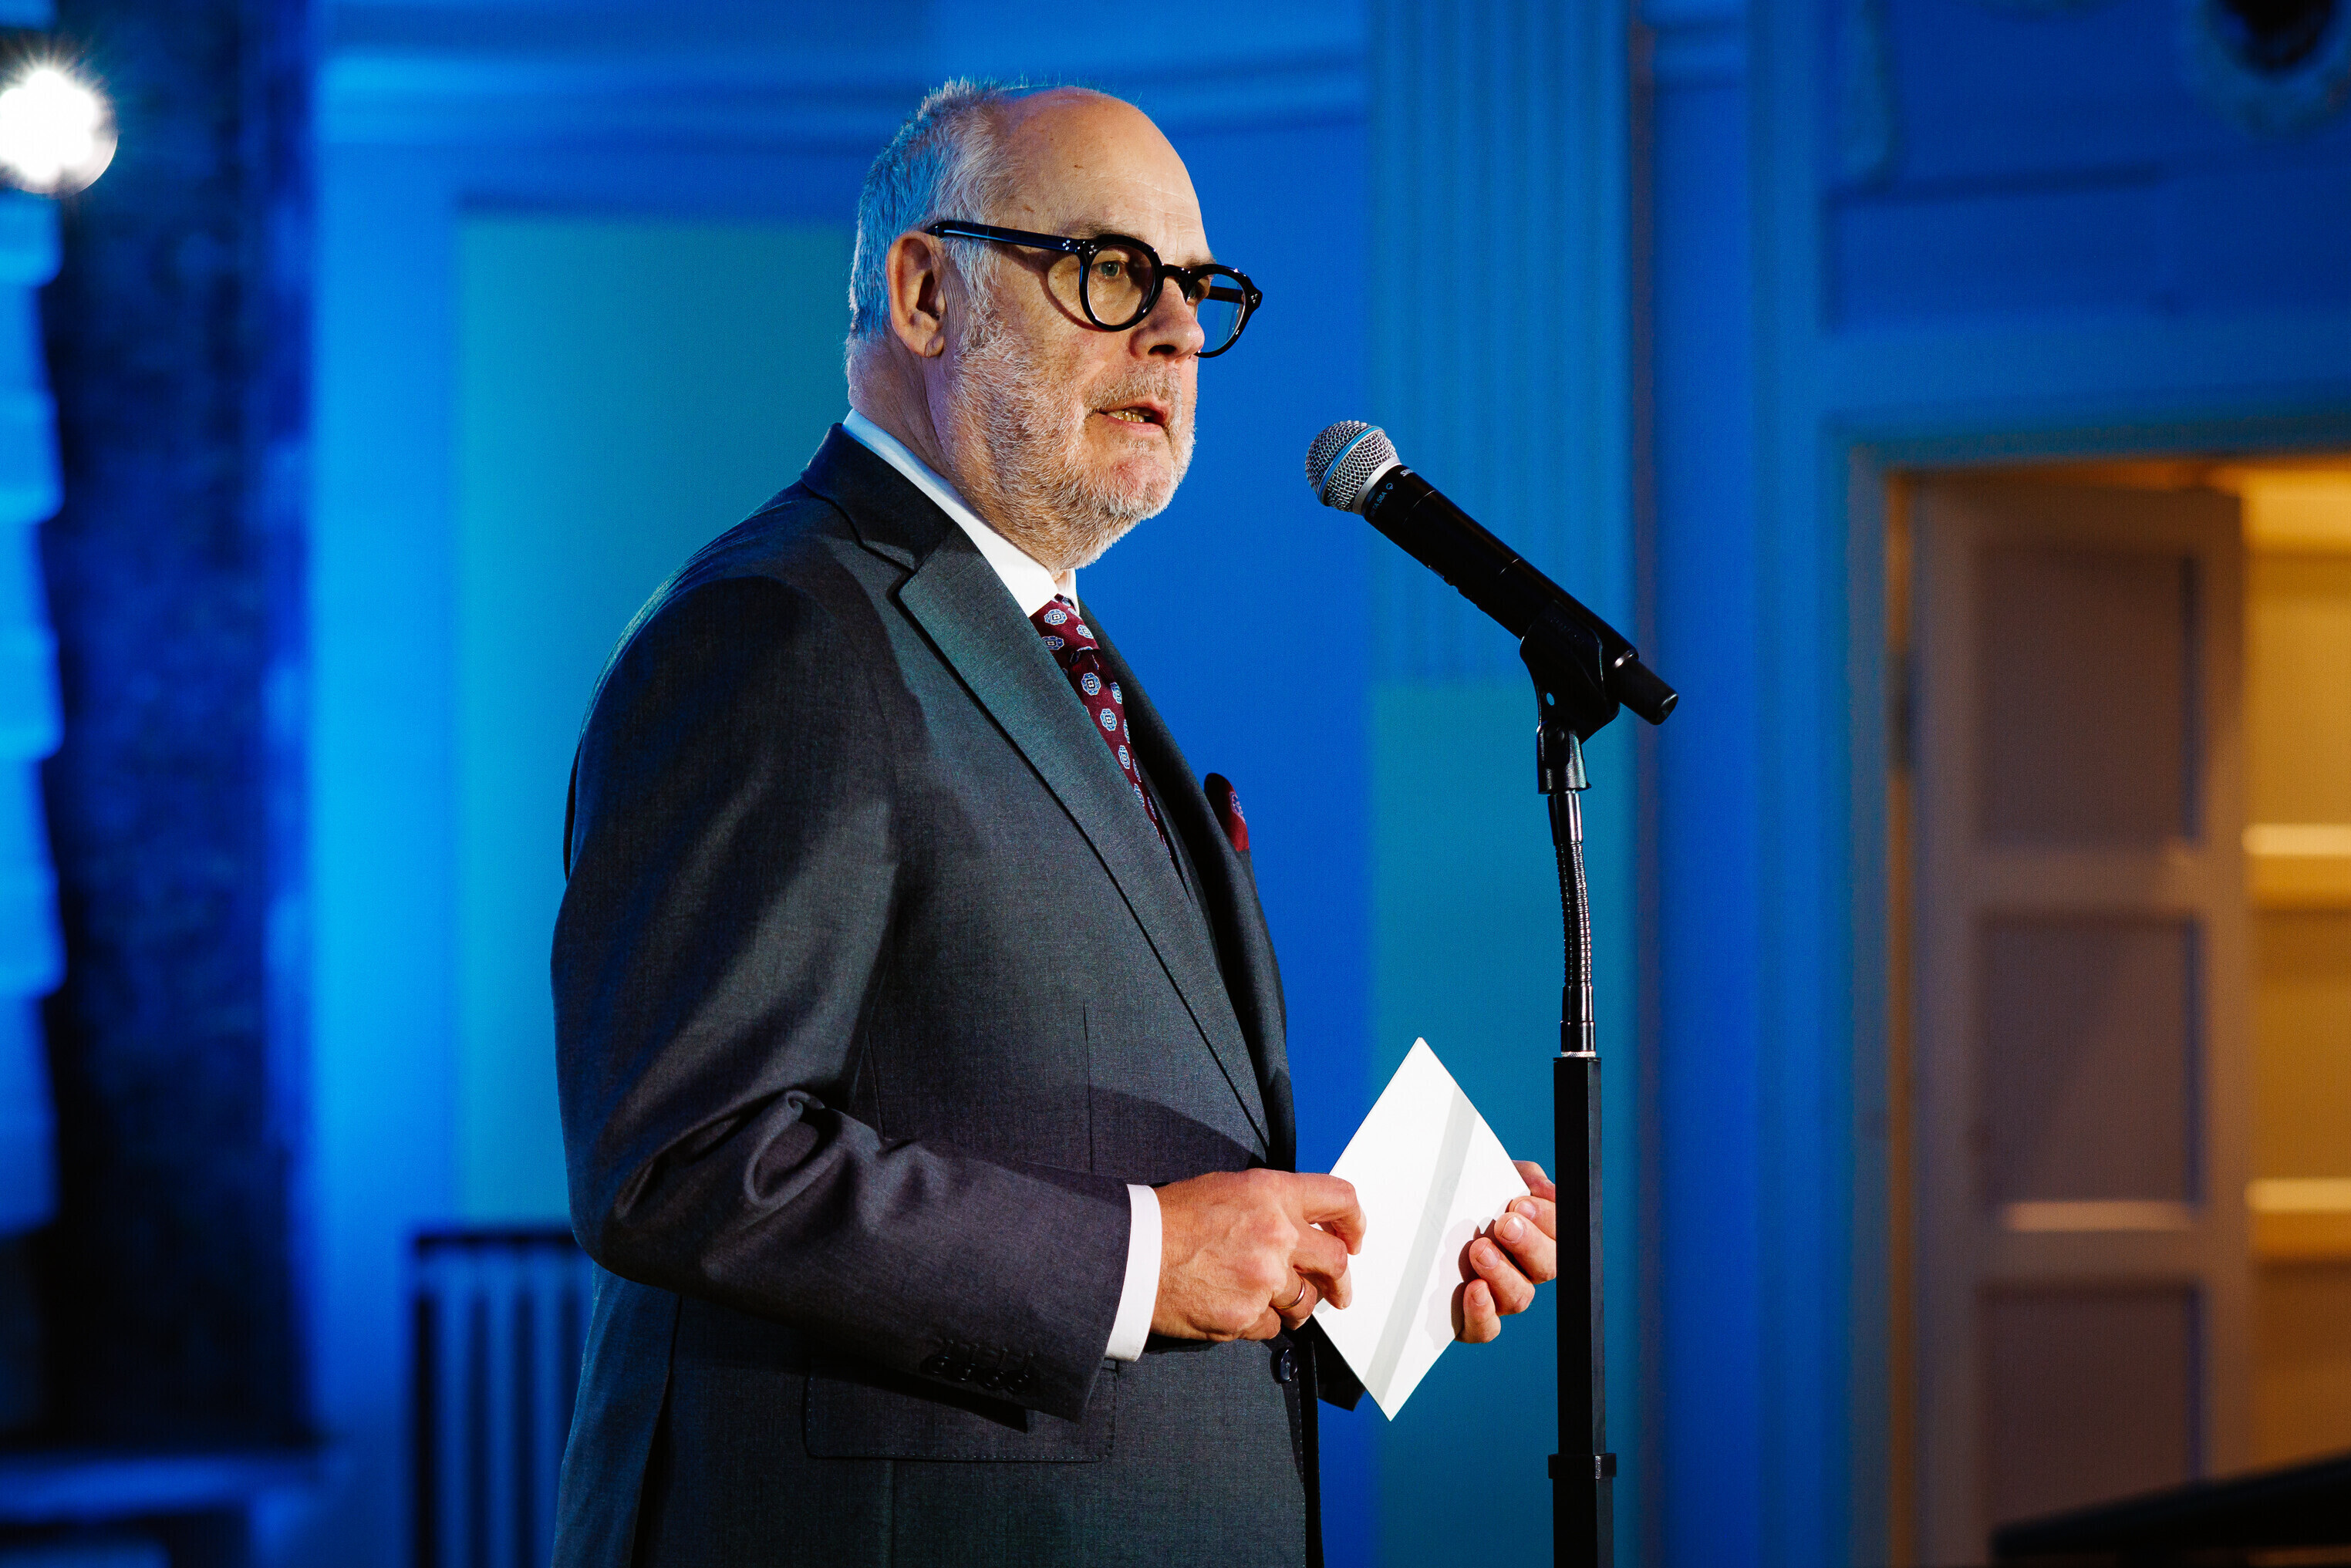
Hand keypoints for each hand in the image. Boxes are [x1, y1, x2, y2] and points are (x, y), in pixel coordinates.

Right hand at [1151, 1169, 1365, 1341]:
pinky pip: (1273, 1326)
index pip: (1340, 1199)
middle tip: (1338, 1292)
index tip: (1354, 1238)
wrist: (1132, 1253)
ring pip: (1306, 1302)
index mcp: (1274, 1194)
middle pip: (1336, 1262)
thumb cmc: (1170, 1217)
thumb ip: (1271, 1204)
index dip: (1354, 1221)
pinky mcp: (1247, 1315)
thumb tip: (1298, 1225)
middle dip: (1340, 1281)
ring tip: (1274, 1301)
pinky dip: (1262, 1322)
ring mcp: (1265, 1279)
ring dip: (1297, 1305)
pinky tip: (1239, 1308)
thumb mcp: (1227, 1189)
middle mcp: (1278, 1234)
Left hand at [1454, 1161, 1558, 1343]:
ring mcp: (1499, 1297)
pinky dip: (1483, 1313)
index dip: (1547, 1220)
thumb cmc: (1464, 1198)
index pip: (1558, 1234)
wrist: (1421, 1219)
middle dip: (1529, 1243)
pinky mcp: (1471, 1320)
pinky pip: (1487, 1329)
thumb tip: (1543, 1188)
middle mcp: (1523, 1270)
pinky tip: (1473, 1290)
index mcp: (1535, 1237)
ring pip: (1519, 1297)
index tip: (1520, 1202)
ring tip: (1480, 1250)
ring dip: (1503, 1273)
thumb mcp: (1492, 1178)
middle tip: (1504, 1224)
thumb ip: (1523, 1177)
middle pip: (1546, 1267)